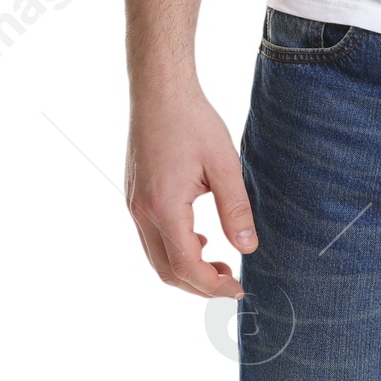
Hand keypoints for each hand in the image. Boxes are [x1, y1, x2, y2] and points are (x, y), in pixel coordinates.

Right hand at [126, 83, 257, 297]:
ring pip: (155, 257)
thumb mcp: (223, 163)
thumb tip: (248, 248)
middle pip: (166, 270)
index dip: (212, 286)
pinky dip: (174, 249)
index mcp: (164, 207)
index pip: (186, 266)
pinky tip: (199, 237)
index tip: (238, 290)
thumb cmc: (193, 120)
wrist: (159, 90)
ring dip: (185, 269)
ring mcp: (133, 205)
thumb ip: (235, 208)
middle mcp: (141, 212)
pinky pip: (150, 237)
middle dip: (198, 285)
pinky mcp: (133, 196)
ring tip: (219, 262)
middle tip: (231, 282)